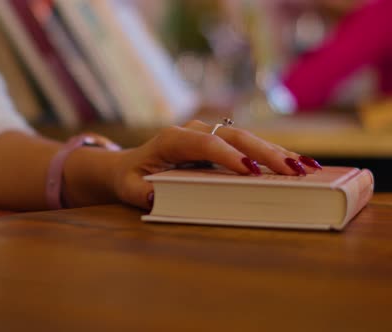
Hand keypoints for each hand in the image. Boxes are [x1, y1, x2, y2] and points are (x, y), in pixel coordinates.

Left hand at [111, 120, 321, 208]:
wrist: (129, 165)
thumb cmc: (130, 178)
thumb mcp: (129, 188)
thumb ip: (141, 194)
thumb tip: (158, 198)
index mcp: (172, 139)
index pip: (205, 143)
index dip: (229, 156)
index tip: (251, 172)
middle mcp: (194, 130)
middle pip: (234, 136)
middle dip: (264, 153)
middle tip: (293, 170)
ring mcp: (208, 134)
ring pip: (247, 138)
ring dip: (276, 152)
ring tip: (307, 168)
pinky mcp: (219, 143)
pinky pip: (248, 146)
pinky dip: (272, 155)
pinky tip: (298, 165)